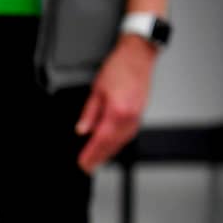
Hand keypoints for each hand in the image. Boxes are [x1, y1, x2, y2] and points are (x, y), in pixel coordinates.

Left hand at [75, 34, 157, 172]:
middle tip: (87, 167)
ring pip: (122, 141)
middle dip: (99, 158)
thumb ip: (89, 113)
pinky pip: (129, 134)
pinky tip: (112, 146)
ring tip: (97, 161)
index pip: (101, 139)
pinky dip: (119, 143)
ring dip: (109, 153)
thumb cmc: (119, 67)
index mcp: (117, 110)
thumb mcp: (97, 89)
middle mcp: (129, 116)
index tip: (82, 162)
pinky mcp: (140, 114)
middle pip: (112, 144)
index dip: (91, 153)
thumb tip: (82, 129)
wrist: (138, 55)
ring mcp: (137, 116)